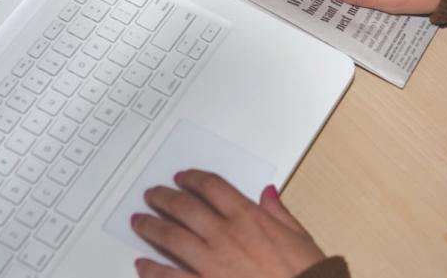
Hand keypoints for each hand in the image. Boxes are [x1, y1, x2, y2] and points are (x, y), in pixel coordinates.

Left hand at [132, 169, 326, 277]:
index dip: (194, 179)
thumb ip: (279, 212)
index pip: (213, 188)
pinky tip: (141, 264)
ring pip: (172, 237)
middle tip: (152, 195)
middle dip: (164, 198)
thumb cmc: (307, 273)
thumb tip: (268, 192)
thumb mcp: (299, 236)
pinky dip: (152, 269)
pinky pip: (170, 276)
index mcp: (249, 218)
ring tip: (139, 221)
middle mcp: (226, 235)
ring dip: (151, 226)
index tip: (182, 178)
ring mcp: (212, 262)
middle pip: (185, 207)